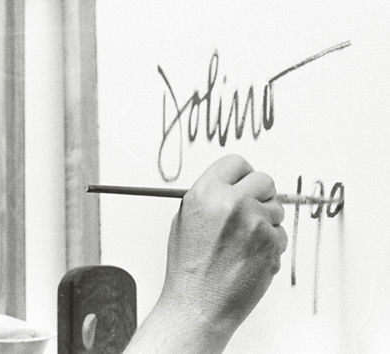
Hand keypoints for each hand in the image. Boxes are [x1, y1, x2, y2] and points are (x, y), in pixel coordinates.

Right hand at [158, 154, 286, 334]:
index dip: (242, 174)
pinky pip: (280, 234)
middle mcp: (231, 202)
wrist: (198, 303)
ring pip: (276, 208)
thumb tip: (231, 185)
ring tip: (244, 242)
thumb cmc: (189, 266)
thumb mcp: (185, 219)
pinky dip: (270, 244)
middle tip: (250, 210)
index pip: (236, 162)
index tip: (244, 182)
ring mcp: (254, 222)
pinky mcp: (271, 243)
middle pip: (264, 179)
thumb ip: (209, 197)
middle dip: (260, 194)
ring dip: (266, 221)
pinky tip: (249, 257)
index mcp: (205, 192)